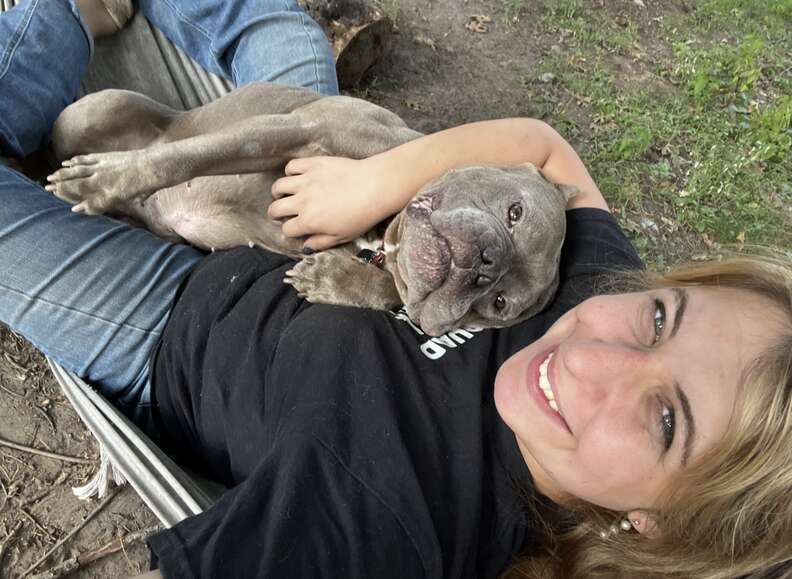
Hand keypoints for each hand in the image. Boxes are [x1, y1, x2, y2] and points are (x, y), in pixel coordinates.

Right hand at [45, 150, 154, 213]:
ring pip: (77, 171)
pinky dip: (74, 162)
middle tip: (47, 190)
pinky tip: (65, 163)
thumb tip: (92, 207)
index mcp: (112, 194)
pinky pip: (85, 160)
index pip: (91, 203)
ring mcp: (103, 167)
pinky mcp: (104, 157)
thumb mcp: (130, 200)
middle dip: (61, 188)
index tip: (71, 209)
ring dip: (62, 174)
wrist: (153, 165)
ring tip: (50, 178)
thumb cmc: (146, 186)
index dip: (80, 206)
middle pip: (77, 185)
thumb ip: (110, 204)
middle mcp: (104, 181)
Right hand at [269, 156, 390, 251]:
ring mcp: (306, 181)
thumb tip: (305, 246)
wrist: (375, 187)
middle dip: (276, 213)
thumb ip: (320, 242)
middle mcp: (302, 201)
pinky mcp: (313, 164)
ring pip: (279, 186)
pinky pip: (291, 166)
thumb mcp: (342, 237)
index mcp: (309, 221)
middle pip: (275, 209)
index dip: (289, 231)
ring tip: (285, 194)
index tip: (295, 228)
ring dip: (279, 192)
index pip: (287, 229)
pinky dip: (290, 171)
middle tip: (282, 213)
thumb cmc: (362, 215)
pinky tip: (298, 176)